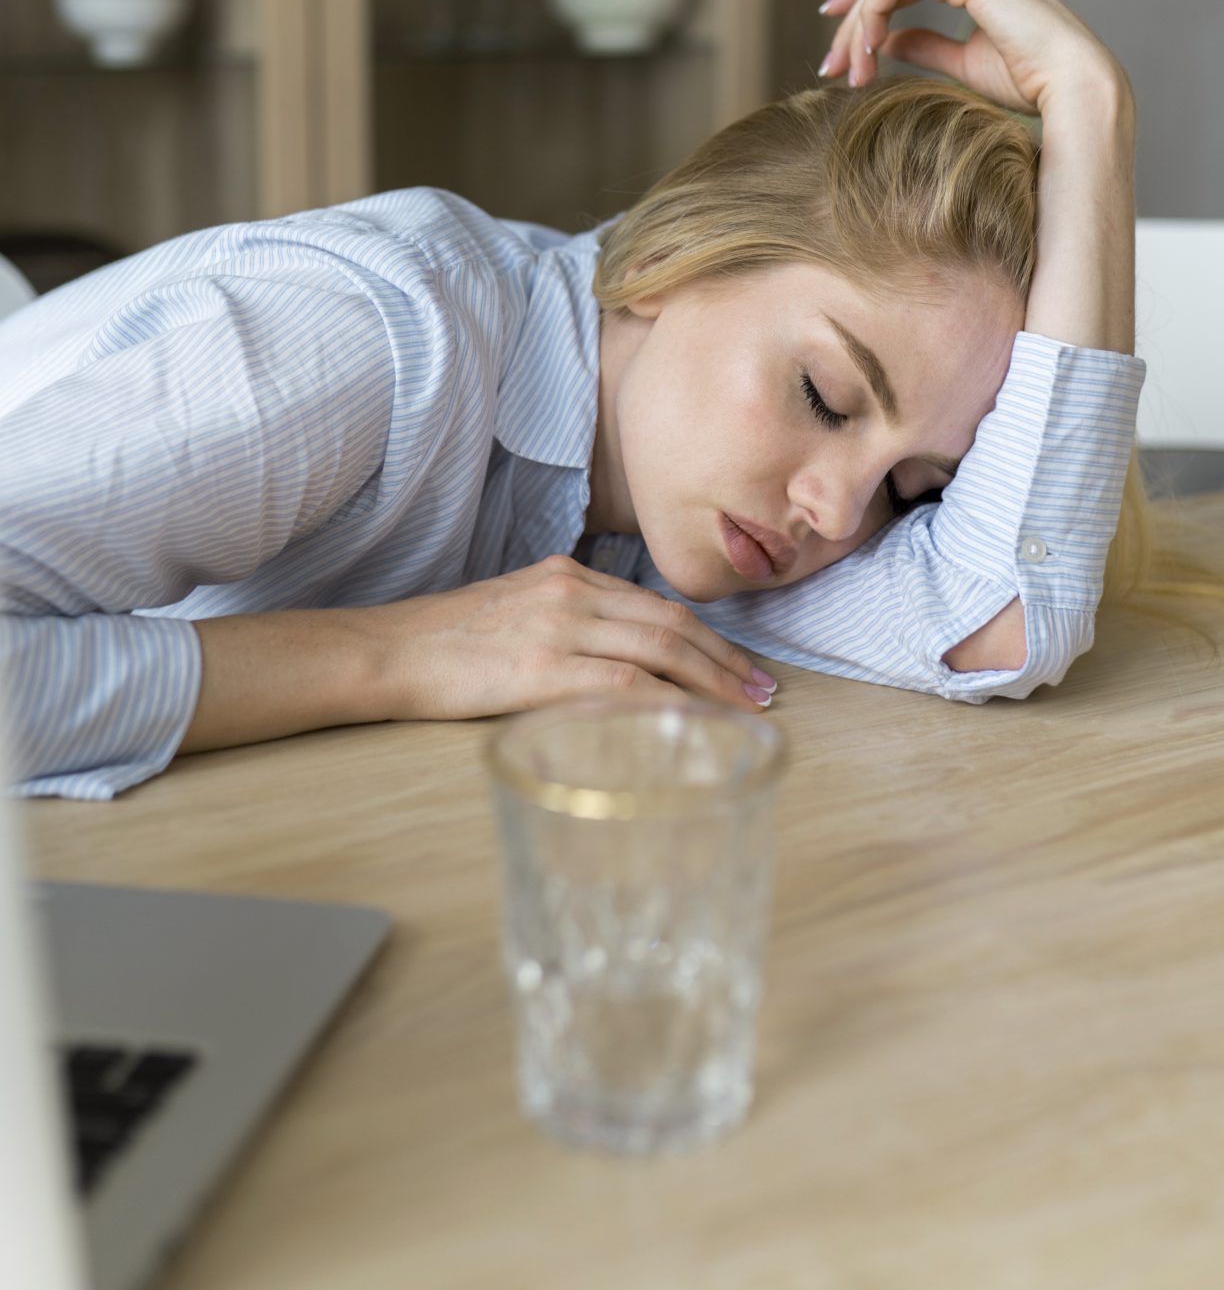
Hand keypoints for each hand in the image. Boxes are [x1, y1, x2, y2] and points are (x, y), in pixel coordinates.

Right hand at [381, 555, 776, 719]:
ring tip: (744, 710)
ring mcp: (558, 628)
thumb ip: (568, 621)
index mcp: (567, 575)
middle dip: (725, 659)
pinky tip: (689, 720)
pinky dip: (663, 700)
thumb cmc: (446, 642)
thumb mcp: (517, 609)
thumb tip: (616, 657)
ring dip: (711, 682)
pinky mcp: (541, 669)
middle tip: (764, 690)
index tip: (740, 664)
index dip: (707, 635)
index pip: (655, 603)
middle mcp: (571, 592)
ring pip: (658, 649)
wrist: (389, 651)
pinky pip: (620, 682)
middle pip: (670, 622)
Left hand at [818, 0, 1130, 117]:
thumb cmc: (1031, 81)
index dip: (864, 8)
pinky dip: (873, 13)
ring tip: (846, 70)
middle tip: (830, 65)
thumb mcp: (964, 63)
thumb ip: (926, 46)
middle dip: (852, 20)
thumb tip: (886, 43)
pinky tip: (868, 51)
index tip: (839, 48)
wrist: (1072, 87)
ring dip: (858, 25)